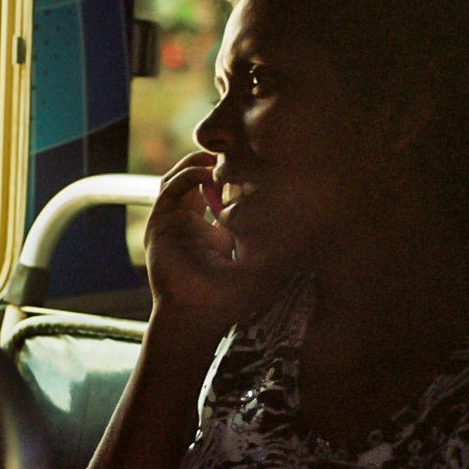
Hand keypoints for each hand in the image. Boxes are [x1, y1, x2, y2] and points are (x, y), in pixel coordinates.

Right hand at [144, 152, 275, 331]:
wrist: (198, 315)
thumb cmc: (231, 299)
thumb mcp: (261, 265)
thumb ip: (276, 244)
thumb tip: (308, 224)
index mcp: (215, 237)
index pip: (220, 197)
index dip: (235, 180)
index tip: (255, 168)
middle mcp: (192, 228)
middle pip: (197, 183)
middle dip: (214, 164)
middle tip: (234, 153)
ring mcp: (174, 224)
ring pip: (179, 180)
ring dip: (198, 164)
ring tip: (218, 156)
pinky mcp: (160, 223)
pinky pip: (169, 188)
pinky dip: (186, 175)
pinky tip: (206, 173)